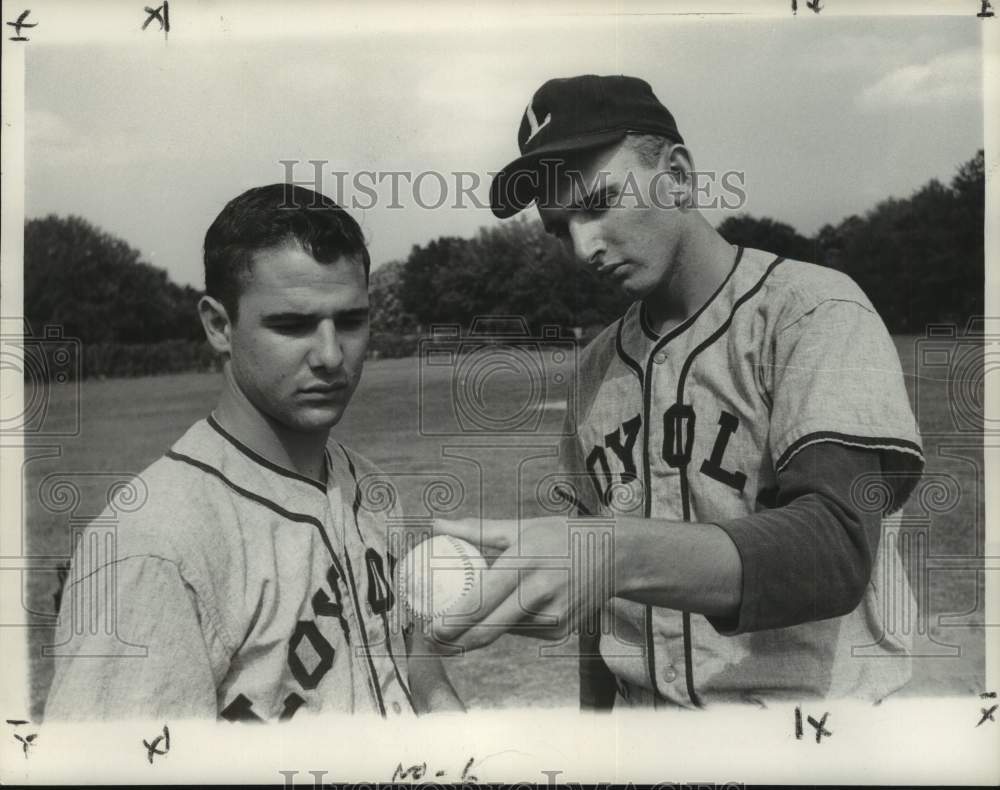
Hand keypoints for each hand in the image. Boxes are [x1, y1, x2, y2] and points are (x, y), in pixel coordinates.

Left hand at [430, 516, 615, 651]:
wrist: (614, 555)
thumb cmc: (560, 536)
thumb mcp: (521, 527)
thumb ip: (475, 529)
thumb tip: (436, 524)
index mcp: (525, 561)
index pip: (481, 600)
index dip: (452, 622)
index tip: (429, 627)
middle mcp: (539, 591)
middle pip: (487, 631)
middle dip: (454, 642)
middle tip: (432, 639)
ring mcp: (552, 615)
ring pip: (503, 634)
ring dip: (478, 634)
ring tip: (457, 627)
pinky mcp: (561, 631)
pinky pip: (522, 633)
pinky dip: (507, 626)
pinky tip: (506, 612)